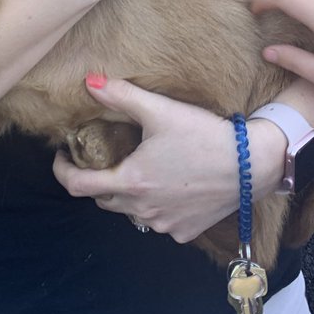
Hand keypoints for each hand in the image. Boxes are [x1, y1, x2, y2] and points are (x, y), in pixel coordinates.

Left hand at [52, 77, 284, 241]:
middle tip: (104, 154)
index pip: (77, 186)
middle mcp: (143, 210)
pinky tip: (168, 182)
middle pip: (103, 199)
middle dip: (96, 178)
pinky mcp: (184, 232)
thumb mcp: (160, 110)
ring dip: (126, 192)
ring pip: (130, 212)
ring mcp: (164, 225)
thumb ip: (121, 96)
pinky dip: (154, 204)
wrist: (250, 164)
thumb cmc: (203, 135)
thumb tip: (89, 81)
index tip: (63, 154)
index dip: (62, 170)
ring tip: (137, 166)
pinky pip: (158, 220)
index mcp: (130, 182)